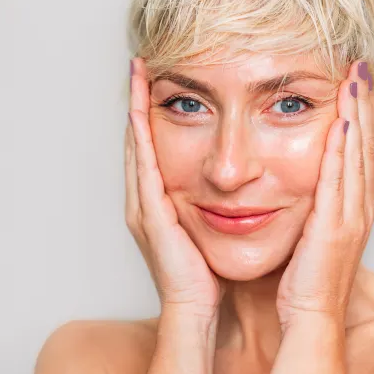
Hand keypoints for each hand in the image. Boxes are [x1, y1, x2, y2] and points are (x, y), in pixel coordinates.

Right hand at [125, 57, 224, 320]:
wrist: (195, 310)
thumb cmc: (207, 272)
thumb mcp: (209, 224)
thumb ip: (213, 197)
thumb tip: (239, 175)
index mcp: (159, 198)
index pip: (153, 143)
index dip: (150, 109)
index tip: (156, 75)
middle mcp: (144, 197)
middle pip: (138, 138)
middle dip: (137, 99)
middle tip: (140, 63)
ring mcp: (143, 205)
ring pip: (136, 146)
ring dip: (134, 108)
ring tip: (137, 75)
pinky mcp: (150, 215)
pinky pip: (143, 168)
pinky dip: (139, 139)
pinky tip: (139, 113)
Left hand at [275, 60, 373, 327]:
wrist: (310, 317)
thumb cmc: (305, 276)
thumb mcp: (314, 227)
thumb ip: (316, 198)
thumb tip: (308, 173)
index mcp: (354, 204)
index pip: (361, 147)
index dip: (361, 111)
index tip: (356, 78)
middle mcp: (360, 205)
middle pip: (366, 142)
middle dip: (364, 102)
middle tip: (360, 65)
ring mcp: (352, 215)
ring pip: (358, 154)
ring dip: (357, 114)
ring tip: (354, 79)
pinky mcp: (336, 226)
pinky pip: (340, 179)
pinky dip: (343, 149)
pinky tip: (341, 122)